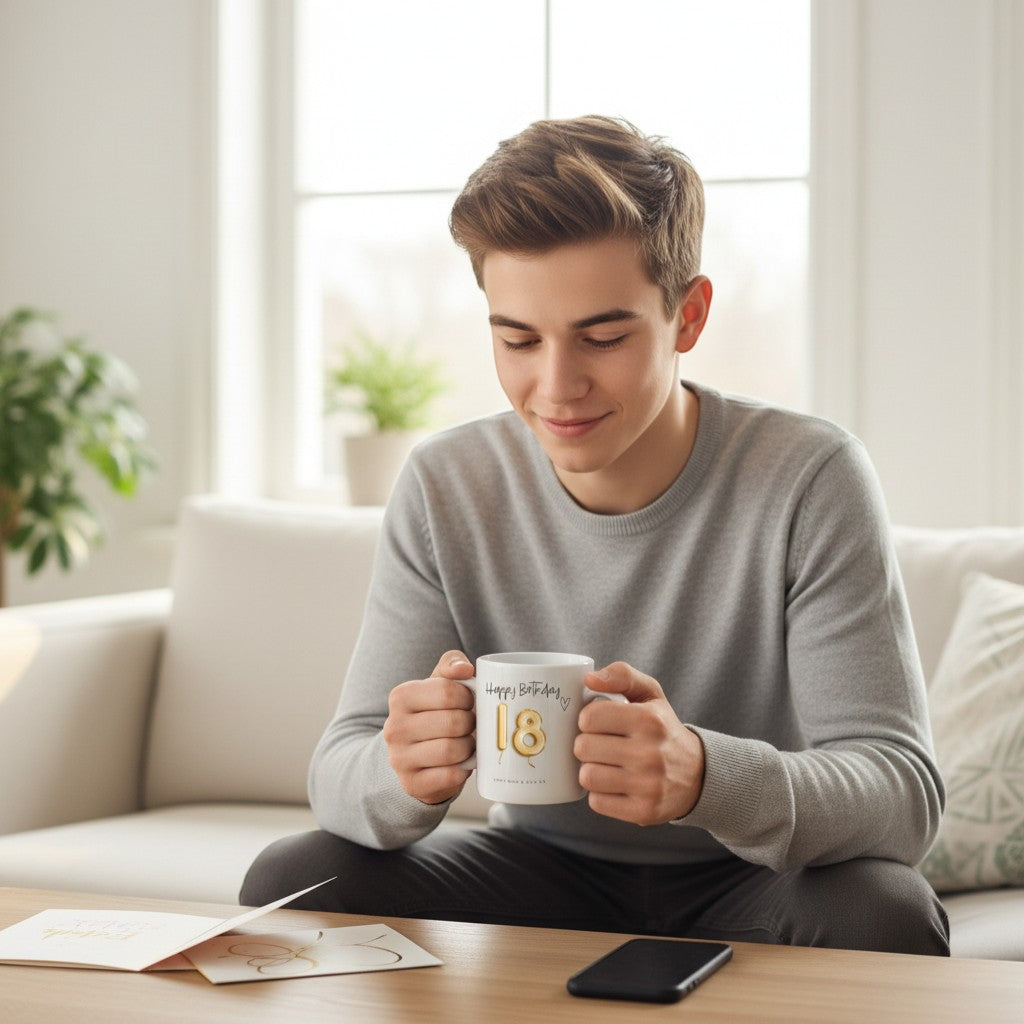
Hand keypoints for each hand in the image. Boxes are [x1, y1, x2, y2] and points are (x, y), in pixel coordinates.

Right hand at [382, 650, 475, 804]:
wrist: (412, 756)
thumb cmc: (433, 714)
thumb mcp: (438, 685)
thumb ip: (451, 665)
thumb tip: (464, 668)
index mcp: (401, 697)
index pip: (447, 691)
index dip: (467, 698)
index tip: (468, 703)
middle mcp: (394, 727)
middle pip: (452, 722)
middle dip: (470, 724)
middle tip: (470, 725)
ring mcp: (399, 758)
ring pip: (451, 750)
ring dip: (468, 747)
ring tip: (466, 743)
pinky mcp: (411, 783)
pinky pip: (450, 776)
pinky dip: (462, 770)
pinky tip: (460, 763)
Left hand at [574, 662, 705, 825]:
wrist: (698, 775)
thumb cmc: (663, 729)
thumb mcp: (651, 695)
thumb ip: (622, 675)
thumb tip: (589, 679)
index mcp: (649, 720)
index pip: (589, 717)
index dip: (588, 720)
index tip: (598, 723)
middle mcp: (649, 753)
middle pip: (583, 748)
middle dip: (586, 745)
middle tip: (601, 745)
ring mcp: (647, 786)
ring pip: (587, 776)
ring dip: (591, 770)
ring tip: (606, 764)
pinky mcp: (643, 812)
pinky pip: (596, 802)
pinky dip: (600, 794)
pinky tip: (615, 785)